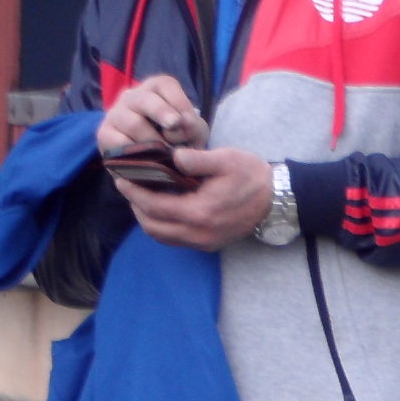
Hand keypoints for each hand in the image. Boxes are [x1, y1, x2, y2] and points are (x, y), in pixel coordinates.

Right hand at [95, 74, 203, 156]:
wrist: (156, 168)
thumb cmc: (178, 143)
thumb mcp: (192, 134)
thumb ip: (192, 127)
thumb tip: (184, 124)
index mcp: (155, 90)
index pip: (165, 85)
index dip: (179, 102)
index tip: (190, 122)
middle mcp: (131, 97)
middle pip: (146, 99)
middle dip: (162, 112)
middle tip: (174, 125)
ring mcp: (115, 114)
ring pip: (134, 124)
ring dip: (154, 142)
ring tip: (166, 156)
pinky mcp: (104, 134)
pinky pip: (120, 143)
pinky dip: (137, 154)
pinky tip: (148, 162)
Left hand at [118, 147, 274, 250]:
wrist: (277, 201)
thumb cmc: (252, 177)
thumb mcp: (226, 159)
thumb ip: (195, 158)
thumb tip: (170, 157)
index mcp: (200, 212)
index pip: (154, 206)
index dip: (133, 193)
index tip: (121, 177)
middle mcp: (199, 233)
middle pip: (152, 226)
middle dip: (135, 206)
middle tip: (128, 187)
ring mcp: (205, 242)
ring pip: (162, 236)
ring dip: (147, 218)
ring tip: (142, 198)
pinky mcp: (209, 244)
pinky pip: (175, 240)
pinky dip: (162, 226)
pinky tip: (162, 208)